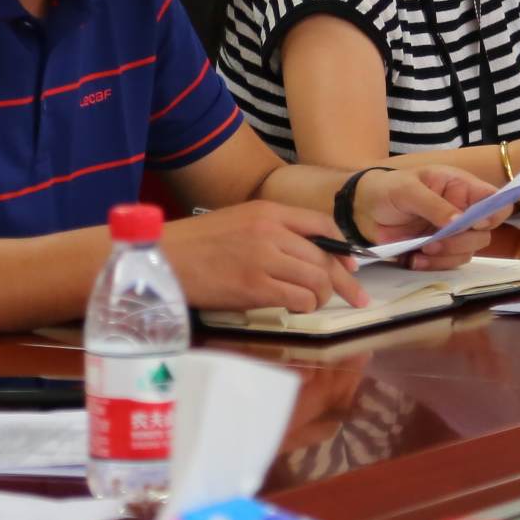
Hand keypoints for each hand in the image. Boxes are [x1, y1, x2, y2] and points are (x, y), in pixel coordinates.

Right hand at [160, 202, 369, 313]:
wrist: (162, 258)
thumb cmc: (194, 244)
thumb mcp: (236, 222)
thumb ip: (270, 231)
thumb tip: (303, 255)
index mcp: (267, 210)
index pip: (321, 224)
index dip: (343, 247)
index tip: (352, 265)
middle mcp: (271, 231)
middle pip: (325, 257)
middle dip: (345, 282)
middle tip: (357, 298)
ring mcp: (265, 259)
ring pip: (317, 281)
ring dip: (322, 297)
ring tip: (314, 305)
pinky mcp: (256, 287)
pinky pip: (298, 299)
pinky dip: (304, 307)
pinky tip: (295, 309)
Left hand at [349, 167, 497, 271]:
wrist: (364, 210)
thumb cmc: (387, 189)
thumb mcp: (408, 190)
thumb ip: (434, 205)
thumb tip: (458, 222)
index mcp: (460, 186)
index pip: (493, 199)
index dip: (494, 212)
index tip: (478, 223)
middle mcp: (462, 210)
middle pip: (484, 232)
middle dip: (462, 239)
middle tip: (435, 240)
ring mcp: (452, 232)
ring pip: (468, 250)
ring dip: (447, 254)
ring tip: (421, 250)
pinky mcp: (439, 249)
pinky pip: (449, 263)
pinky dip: (434, 265)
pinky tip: (414, 259)